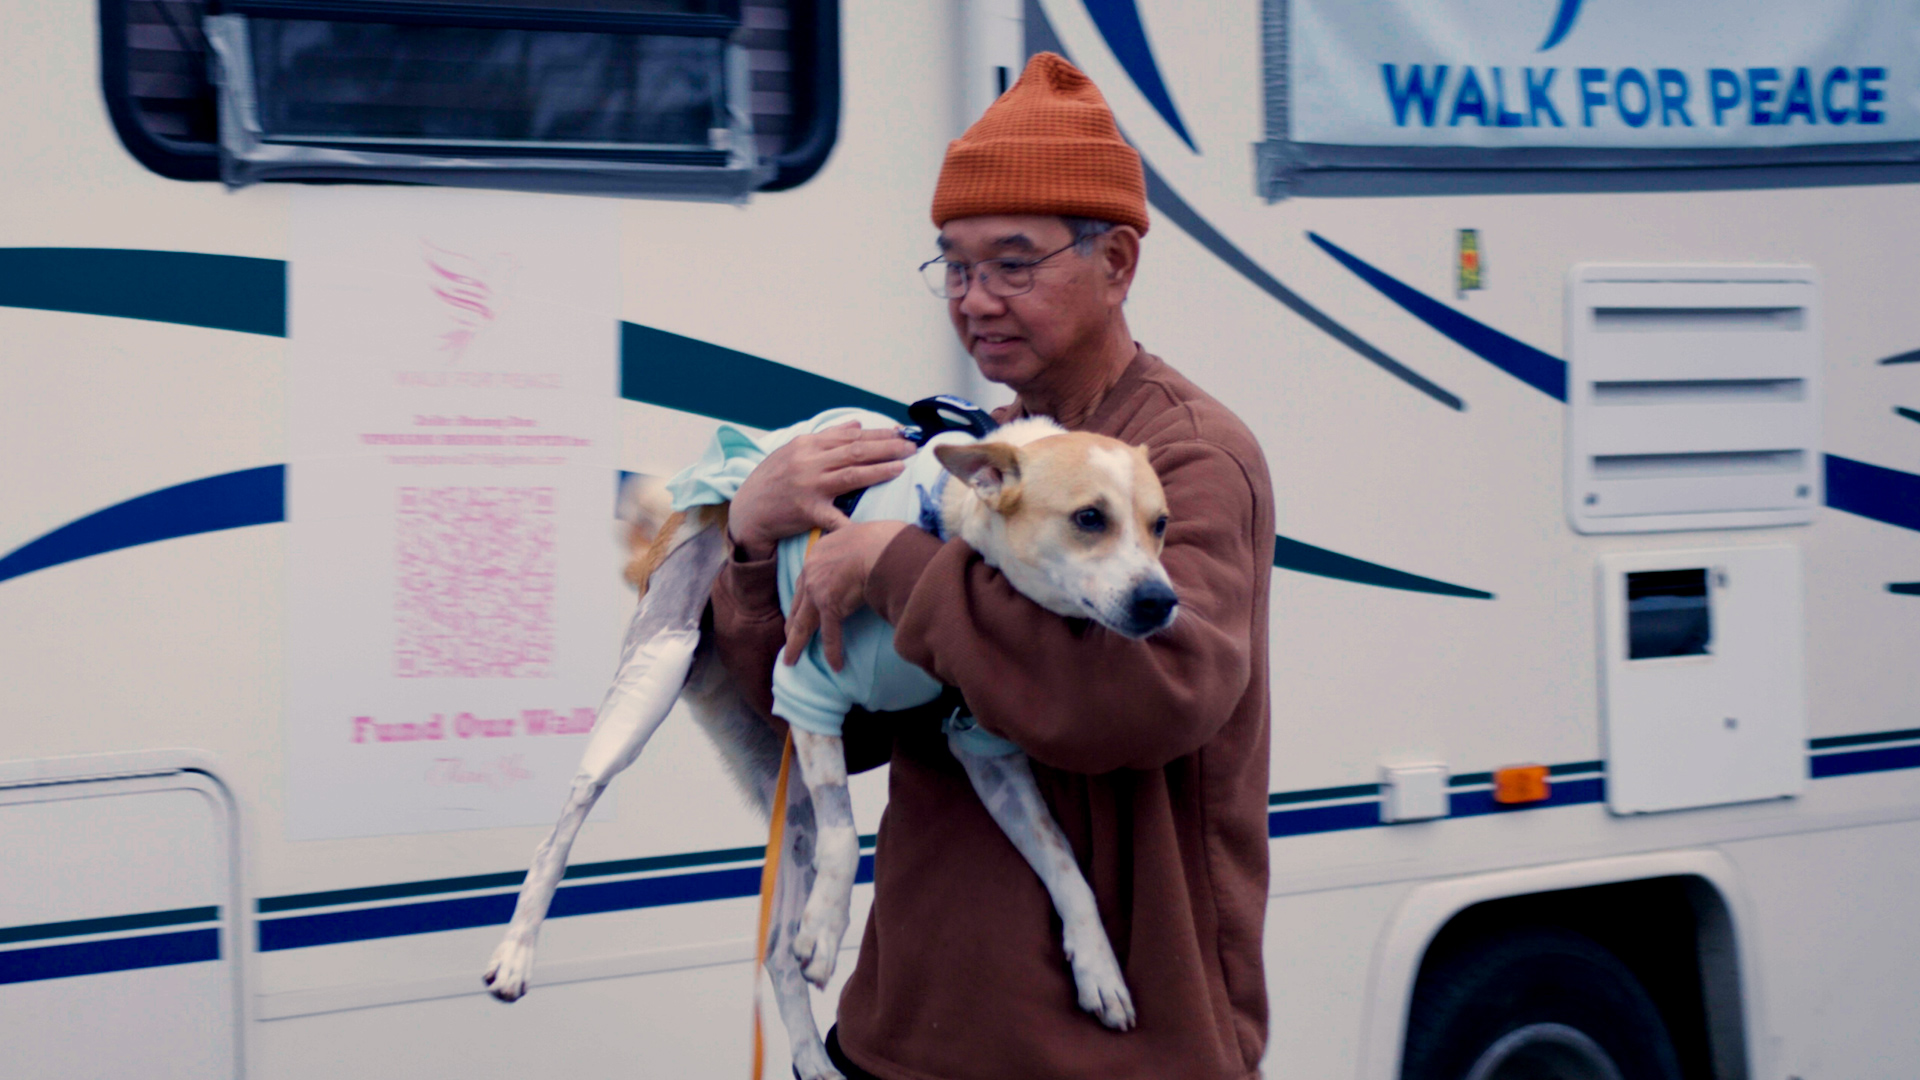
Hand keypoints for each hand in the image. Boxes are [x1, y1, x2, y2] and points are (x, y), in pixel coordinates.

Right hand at [727, 422, 915, 559]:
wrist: (747, 510)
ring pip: (852, 474)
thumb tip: (858, 424)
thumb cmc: (773, 479)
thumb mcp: (795, 451)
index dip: (879, 434)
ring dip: (881, 469)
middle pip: (856, 451)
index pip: (850, 436)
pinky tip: (875, 521)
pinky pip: (835, 517)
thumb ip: (827, 437)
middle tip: (913, 447)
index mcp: (807, 445)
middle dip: (887, 447)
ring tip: (903, 466)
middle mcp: (809, 462)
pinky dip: (853, 520)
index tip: (901, 433)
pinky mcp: (808, 511)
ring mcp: (809, 486)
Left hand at [783, 521, 909, 670]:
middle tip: (787, 641)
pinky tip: (835, 665)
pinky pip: (830, 634)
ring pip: (803, 624)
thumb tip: (862, 561)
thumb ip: (850, 551)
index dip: (800, 601)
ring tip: (791, 660)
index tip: (797, 613)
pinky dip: (833, 651)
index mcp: (816, 554)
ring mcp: (817, 589)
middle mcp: (811, 571)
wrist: (882, 544)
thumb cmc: (880, 539)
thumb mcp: (856, 538)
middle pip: (797, 605)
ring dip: (796, 645)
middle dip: (791, 626)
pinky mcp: (830, 604)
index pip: (804, 582)